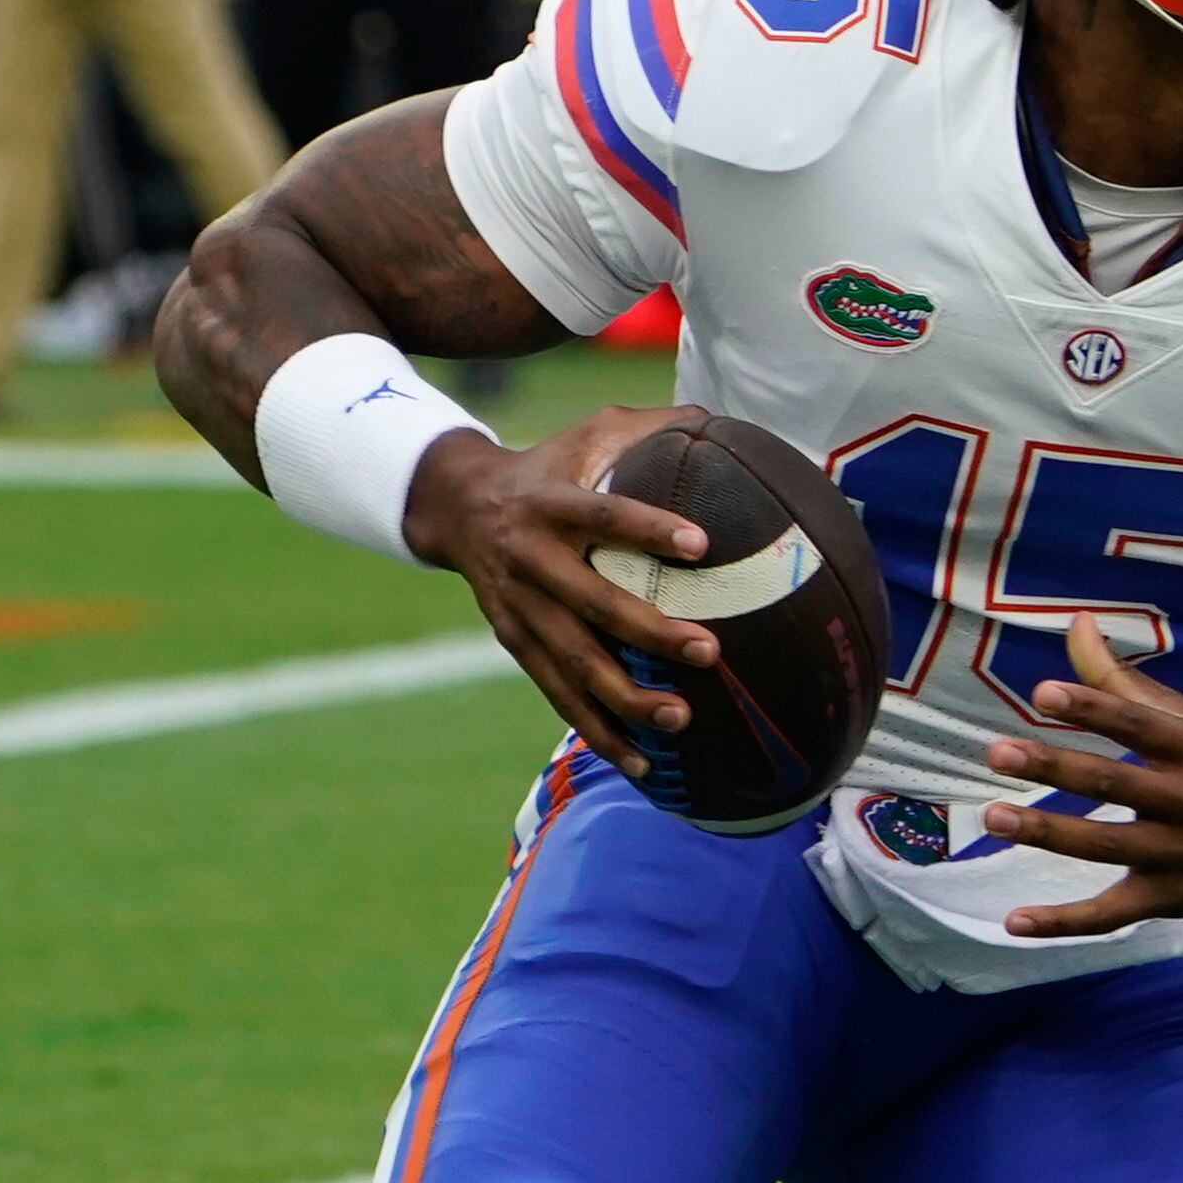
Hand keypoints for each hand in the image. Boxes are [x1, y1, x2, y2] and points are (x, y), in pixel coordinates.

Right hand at [402, 402, 722, 778]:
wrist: (456, 505)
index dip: (649, 529)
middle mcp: (531, 561)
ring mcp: (520, 611)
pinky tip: (644, 763)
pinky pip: (560, 696)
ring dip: (627, 698)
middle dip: (649, 633)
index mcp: (551, 504)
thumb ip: (654, 427)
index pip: (603, 515)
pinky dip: (599, 732)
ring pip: (574, 664)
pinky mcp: (518, 645)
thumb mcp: (591, 431)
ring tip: (682, 718)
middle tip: (709, 652)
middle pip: (592, 604)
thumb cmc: (551, 464)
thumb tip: (725, 419)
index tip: (702, 545)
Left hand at [983, 614, 1182, 936]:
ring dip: (1048, 832)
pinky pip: (1110, 915)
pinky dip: (1063, 922)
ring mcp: (1178, 856)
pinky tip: (1015, 921)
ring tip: (995, 816)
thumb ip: (1126, 682)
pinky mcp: (1166, 899)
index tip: (1043, 693)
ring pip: (1106, 846)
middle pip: (1117, 783)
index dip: (1095, 708)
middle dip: (1056, 767)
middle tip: (999, 753)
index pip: (1142, 724)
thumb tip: (1076, 625)